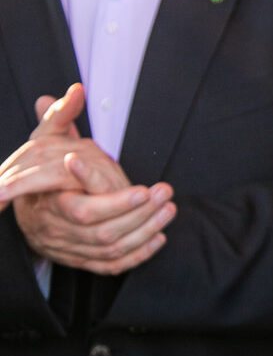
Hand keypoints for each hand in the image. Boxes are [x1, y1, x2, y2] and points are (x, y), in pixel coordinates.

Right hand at [2, 84, 176, 273]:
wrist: (21, 205)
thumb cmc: (40, 166)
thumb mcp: (46, 138)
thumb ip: (61, 117)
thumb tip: (76, 89)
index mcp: (48, 203)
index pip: (85, 210)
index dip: (117, 202)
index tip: (145, 188)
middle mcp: (55, 230)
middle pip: (104, 232)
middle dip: (140, 214)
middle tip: (166, 193)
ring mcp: (67, 248)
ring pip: (111, 250)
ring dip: (145, 231)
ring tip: (168, 209)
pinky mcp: (78, 260)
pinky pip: (110, 266)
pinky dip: (137, 256)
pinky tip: (158, 238)